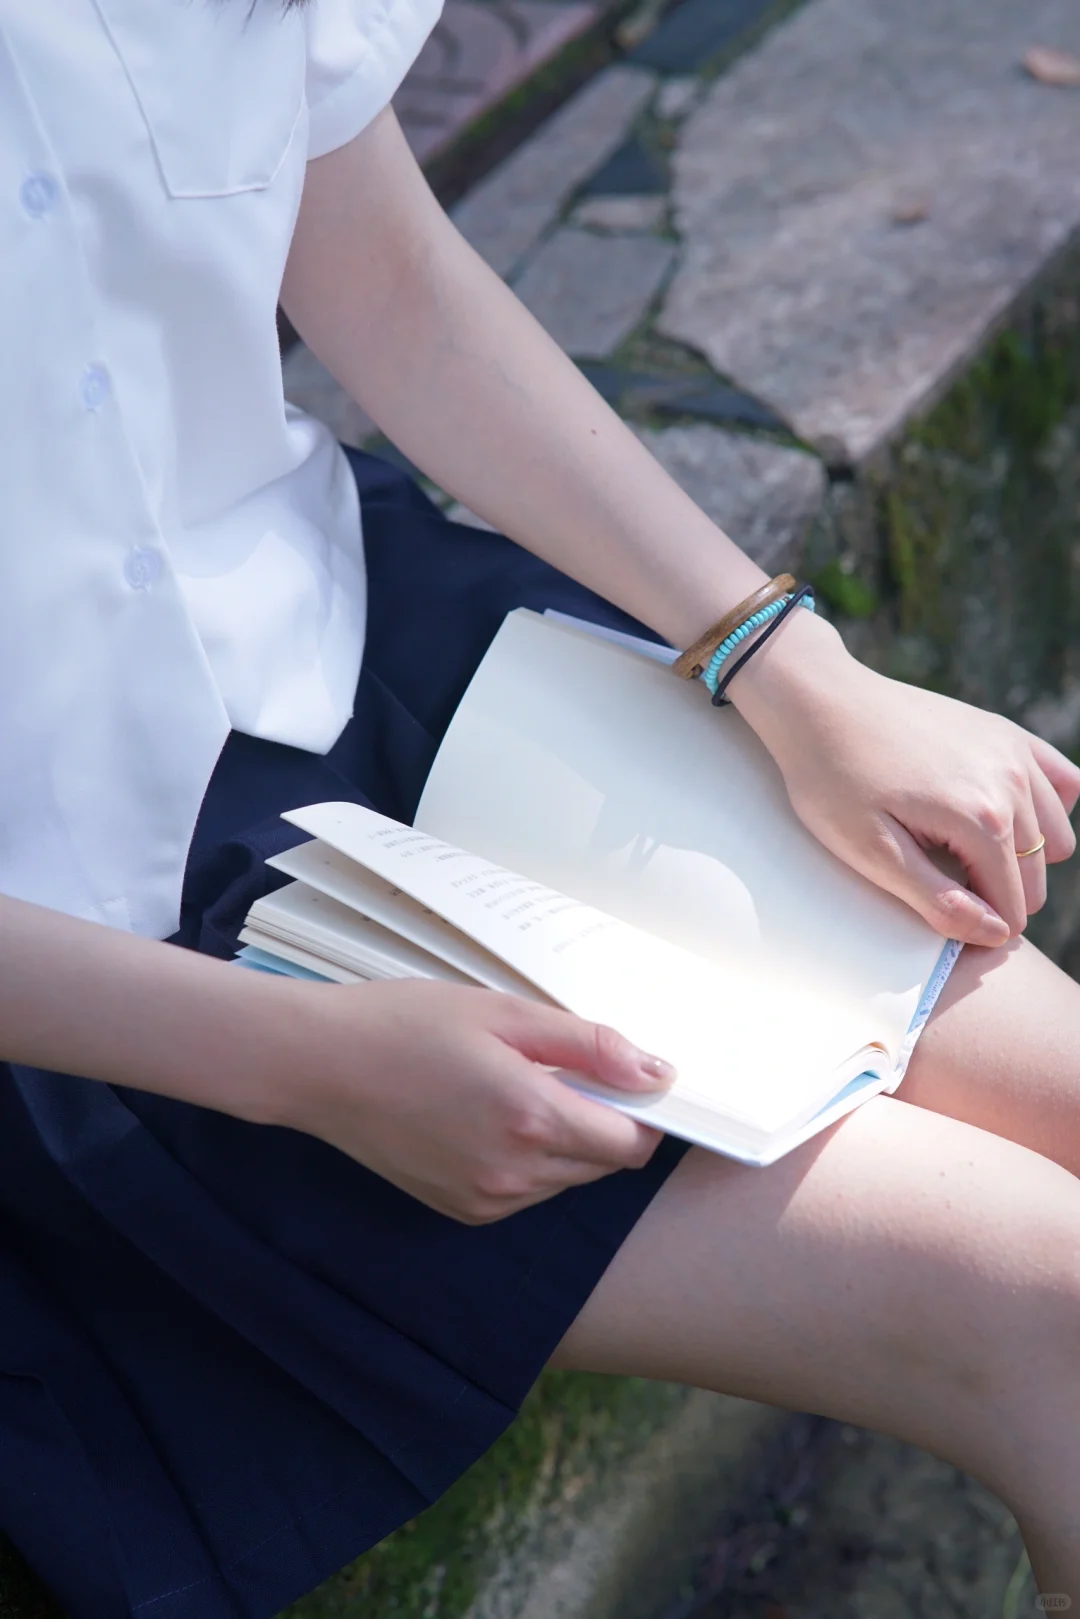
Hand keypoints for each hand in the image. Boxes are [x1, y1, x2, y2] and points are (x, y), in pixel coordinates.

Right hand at [262, 980, 671, 1223]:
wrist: (321, 1065)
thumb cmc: (409, 1024)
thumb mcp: (505, 1013)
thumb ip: (590, 1044)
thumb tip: (658, 1073)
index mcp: (532, 1118)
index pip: (632, 1143)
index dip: (640, 1111)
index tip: (621, 1077)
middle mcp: (515, 1173)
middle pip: (602, 1165)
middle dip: (600, 1122)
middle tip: (556, 1070)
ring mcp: (486, 1201)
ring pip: (565, 1180)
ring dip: (563, 1143)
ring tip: (512, 1089)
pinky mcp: (461, 1211)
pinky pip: (525, 1192)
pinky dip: (527, 1161)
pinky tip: (486, 1118)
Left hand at [733, 614, 1079, 945]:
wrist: (820, 701)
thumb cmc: (832, 779)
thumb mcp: (871, 853)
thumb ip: (936, 900)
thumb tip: (995, 934)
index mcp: (981, 820)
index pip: (1012, 905)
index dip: (980, 925)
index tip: (941, 919)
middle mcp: (1012, 784)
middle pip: (1036, 874)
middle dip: (998, 894)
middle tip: (940, 887)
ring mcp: (1014, 753)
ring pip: (1054, 836)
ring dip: (1020, 856)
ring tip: (961, 854)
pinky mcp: (1006, 732)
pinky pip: (1062, 783)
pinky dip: (1043, 808)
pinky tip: (1001, 816)